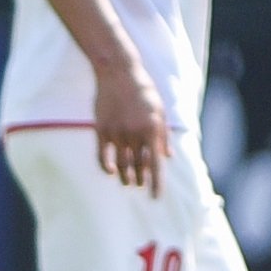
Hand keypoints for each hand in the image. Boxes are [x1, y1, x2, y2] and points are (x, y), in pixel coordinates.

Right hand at [93, 55, 171, 196]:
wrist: (119, 72)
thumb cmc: (143, 91)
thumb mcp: (160, 111)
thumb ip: (164, 136)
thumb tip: (168, 158)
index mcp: (152, 130)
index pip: (155, 165)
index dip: (156, 184)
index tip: (155, 197)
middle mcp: (134, 134)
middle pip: (137, 167)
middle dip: (140, 180)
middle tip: (140, 184)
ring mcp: (116, 132)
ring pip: (120, 164)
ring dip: (125, 177)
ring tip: (127, 181)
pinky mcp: (101, 129)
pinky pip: (102, 155)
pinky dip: (106, 167)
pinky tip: (110, 172)